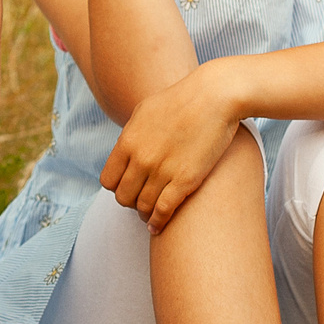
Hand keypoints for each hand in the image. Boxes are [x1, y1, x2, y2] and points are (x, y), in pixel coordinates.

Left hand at [101, 63, 243, 230]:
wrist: (214, 96)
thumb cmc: (181, 100)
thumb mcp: (144, 112)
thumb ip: (131, 135)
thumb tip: (124, 151)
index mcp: (128, 142)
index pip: (108, 180)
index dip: (116, 188)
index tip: (126, 188)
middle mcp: (141, 159)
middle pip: (123, 197)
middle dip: (129, 202)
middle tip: (139, 201)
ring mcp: (162, 171)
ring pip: (142, 206)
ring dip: (144, 214)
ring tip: (149, 215)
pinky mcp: (185, 180)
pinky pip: (163, 210)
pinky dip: (158, 222)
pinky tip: (157, 227)